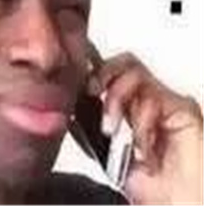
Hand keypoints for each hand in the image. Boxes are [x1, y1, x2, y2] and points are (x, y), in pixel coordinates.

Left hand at [88, 52, 202, 203]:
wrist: (180, 203)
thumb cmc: (152, 186)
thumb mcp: (109, 155)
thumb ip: (92, 130)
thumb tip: (71, 112)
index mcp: (128, 107)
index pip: (110, 74)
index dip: (93, 72)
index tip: (79, 83)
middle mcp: (146, 99)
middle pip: (123, 62)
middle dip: (101, 74)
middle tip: (91, 91)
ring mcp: (164, 101)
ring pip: (134, 72)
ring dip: (116, 98)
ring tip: (111, 127)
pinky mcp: (182, 108)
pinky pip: (154, 98)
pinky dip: (141, 123)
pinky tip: (142, 150)